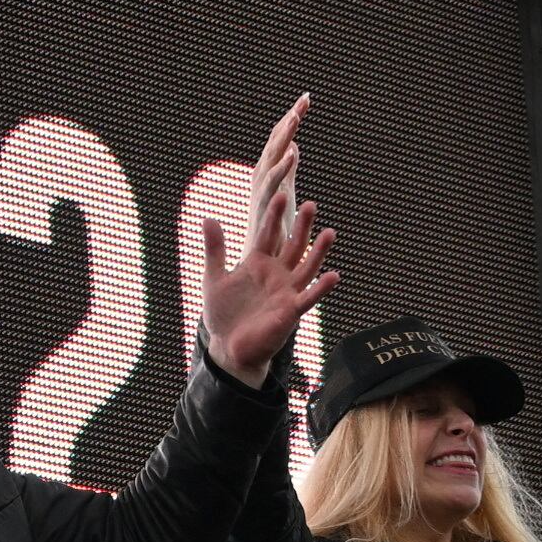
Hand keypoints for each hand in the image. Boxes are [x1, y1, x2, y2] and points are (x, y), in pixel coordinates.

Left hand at [204, 98, 337, 386]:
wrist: (228, 347)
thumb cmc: (223, 314)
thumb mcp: (214, 277)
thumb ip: (215, 249)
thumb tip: (208, 217)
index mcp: (258, 263)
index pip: (268, 234)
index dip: (274, 216)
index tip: (279, 194)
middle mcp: (276, 274)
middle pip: (292, 245)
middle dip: (301, 227)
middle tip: (310, 204)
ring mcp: (286, 292)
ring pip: (306, 267)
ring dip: (318, 251)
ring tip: (331, 232)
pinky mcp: (290, 312)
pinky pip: (308, 298)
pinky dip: (321, 288)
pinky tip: (333, 275)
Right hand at [246, 94, 305, 246]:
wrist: (261, 262)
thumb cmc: (273, 229)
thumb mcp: (284, 193)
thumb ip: (288, 169)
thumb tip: (294, 146)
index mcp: (268, 172)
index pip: (280, 139)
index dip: (291, 118)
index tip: (306, 98)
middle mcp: (262, 177)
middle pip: (276, 142)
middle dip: (290, 120)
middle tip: (305, 99)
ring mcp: (262, 191)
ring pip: (273, 157)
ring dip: (284, 136)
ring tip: (297, 117)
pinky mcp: (264, 206)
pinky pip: (273, 182)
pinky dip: (282, 166)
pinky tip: (293, 151)